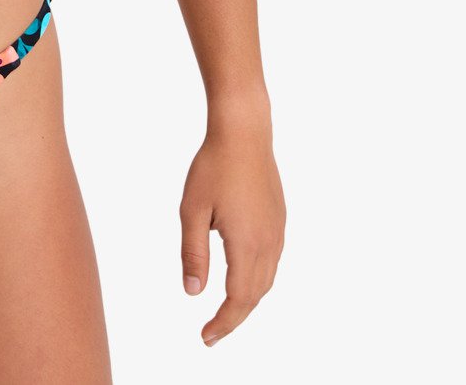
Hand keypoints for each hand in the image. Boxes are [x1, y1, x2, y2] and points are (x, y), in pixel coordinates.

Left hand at [179, 116, 285, 346]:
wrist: (244, 132)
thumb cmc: (213, 166)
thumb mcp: (192, 210)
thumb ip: (193, 253)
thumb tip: (193, 292)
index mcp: (247, 244)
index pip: (238, 299)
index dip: (224, 323)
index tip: (206, 338)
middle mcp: (269, 242)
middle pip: (255, 295)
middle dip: (235, 317)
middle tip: (212, 332)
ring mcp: (277, 230)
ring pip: (266, 279)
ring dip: (248, 299)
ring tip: (226, 310)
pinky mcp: (279, 218)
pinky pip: (272, 260)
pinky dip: (257, 278)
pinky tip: (243, 275)